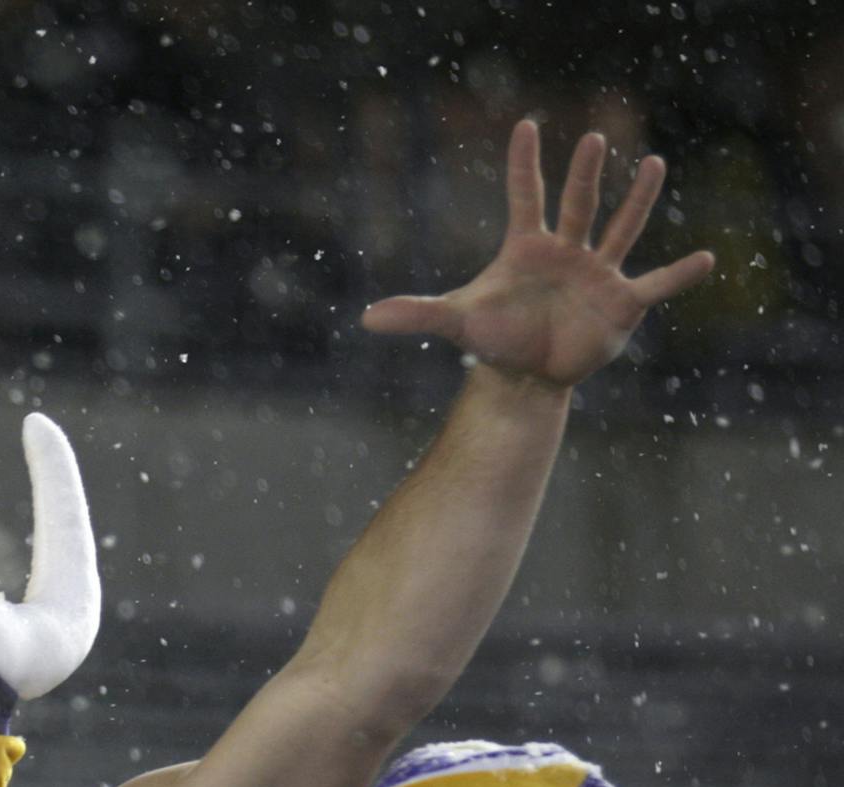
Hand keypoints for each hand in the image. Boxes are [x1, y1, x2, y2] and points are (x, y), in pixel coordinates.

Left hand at [362, 121, 714, 387]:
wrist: (525, 375)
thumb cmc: (493, 340)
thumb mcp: (454, 324)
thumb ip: (415, 316)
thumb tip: (364, 319)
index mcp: (527, 247)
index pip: (525, 195)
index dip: (524, 163)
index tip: (525, 125)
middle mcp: (567, 251)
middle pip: (578, 203)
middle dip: (585, 172)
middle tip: (593, 136)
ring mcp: (598, 274)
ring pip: (621, 228)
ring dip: (638, 198)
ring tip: (654, 163)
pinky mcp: (621, 305)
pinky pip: (657, 284)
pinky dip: (680, 275)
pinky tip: (708, 260)